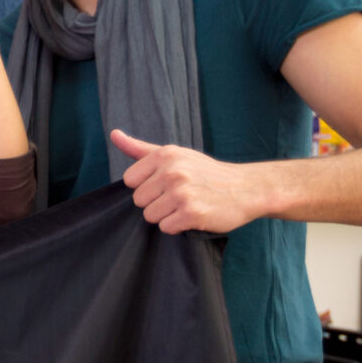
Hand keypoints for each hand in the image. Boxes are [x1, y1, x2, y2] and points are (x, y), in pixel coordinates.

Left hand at [110, 129, 269, 233]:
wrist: (247, 188)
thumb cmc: (207, 173)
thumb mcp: (175, 155)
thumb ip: (141, 149)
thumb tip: (114, 134)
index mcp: (165, 155)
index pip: (130, 181)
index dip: (146, 187)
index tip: (165, 184)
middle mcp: (172, 171)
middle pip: (138, 200)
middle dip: (156, 203)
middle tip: (180, 196)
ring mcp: (182, 192)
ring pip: (150, 216)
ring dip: (167, 216)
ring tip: (187, 205)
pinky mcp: (192, 213)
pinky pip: (166, 228)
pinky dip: (178, 227)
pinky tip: (194, 216)